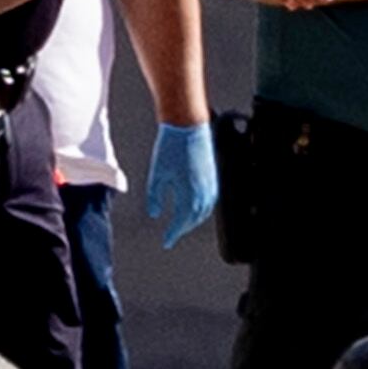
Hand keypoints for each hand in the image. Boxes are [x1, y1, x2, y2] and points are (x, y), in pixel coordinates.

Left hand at [146, 120, 221, 247]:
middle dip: (183, 229)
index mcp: (189, 193)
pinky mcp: (213, 176)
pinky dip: (202, 209)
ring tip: (182, 225)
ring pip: (205, 211)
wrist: (188, 126)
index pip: (181, 221)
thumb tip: (155, 214)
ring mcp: (211, 184)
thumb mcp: (156, 174)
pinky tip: (194, 208)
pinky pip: (210, 201)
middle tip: (172, 235)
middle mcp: (204, 192)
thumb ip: (154, 197)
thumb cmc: (170, 149)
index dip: (173, 233)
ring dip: (194, 221)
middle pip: (195, 219)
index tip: (167, 242)